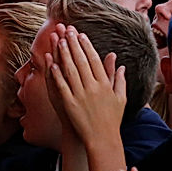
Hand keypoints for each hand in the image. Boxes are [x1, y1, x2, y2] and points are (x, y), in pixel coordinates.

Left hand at [45, 24, 125, 145]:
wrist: (102, 139)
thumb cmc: (112, 119)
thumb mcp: (120, 97)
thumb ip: (119, 79)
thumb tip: (120, 63)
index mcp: (105, 84)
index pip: (94, 60)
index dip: (86, 46)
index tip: (80, 34)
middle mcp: (93, 87)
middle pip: (81, 61)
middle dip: (73, 44)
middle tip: (67, 30)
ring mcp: (81, 95)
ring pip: (70, 70)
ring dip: (64, 54)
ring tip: (58, 40)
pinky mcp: (70, 103)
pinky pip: (62, 85)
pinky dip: (56, 73)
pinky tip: (51, 62)